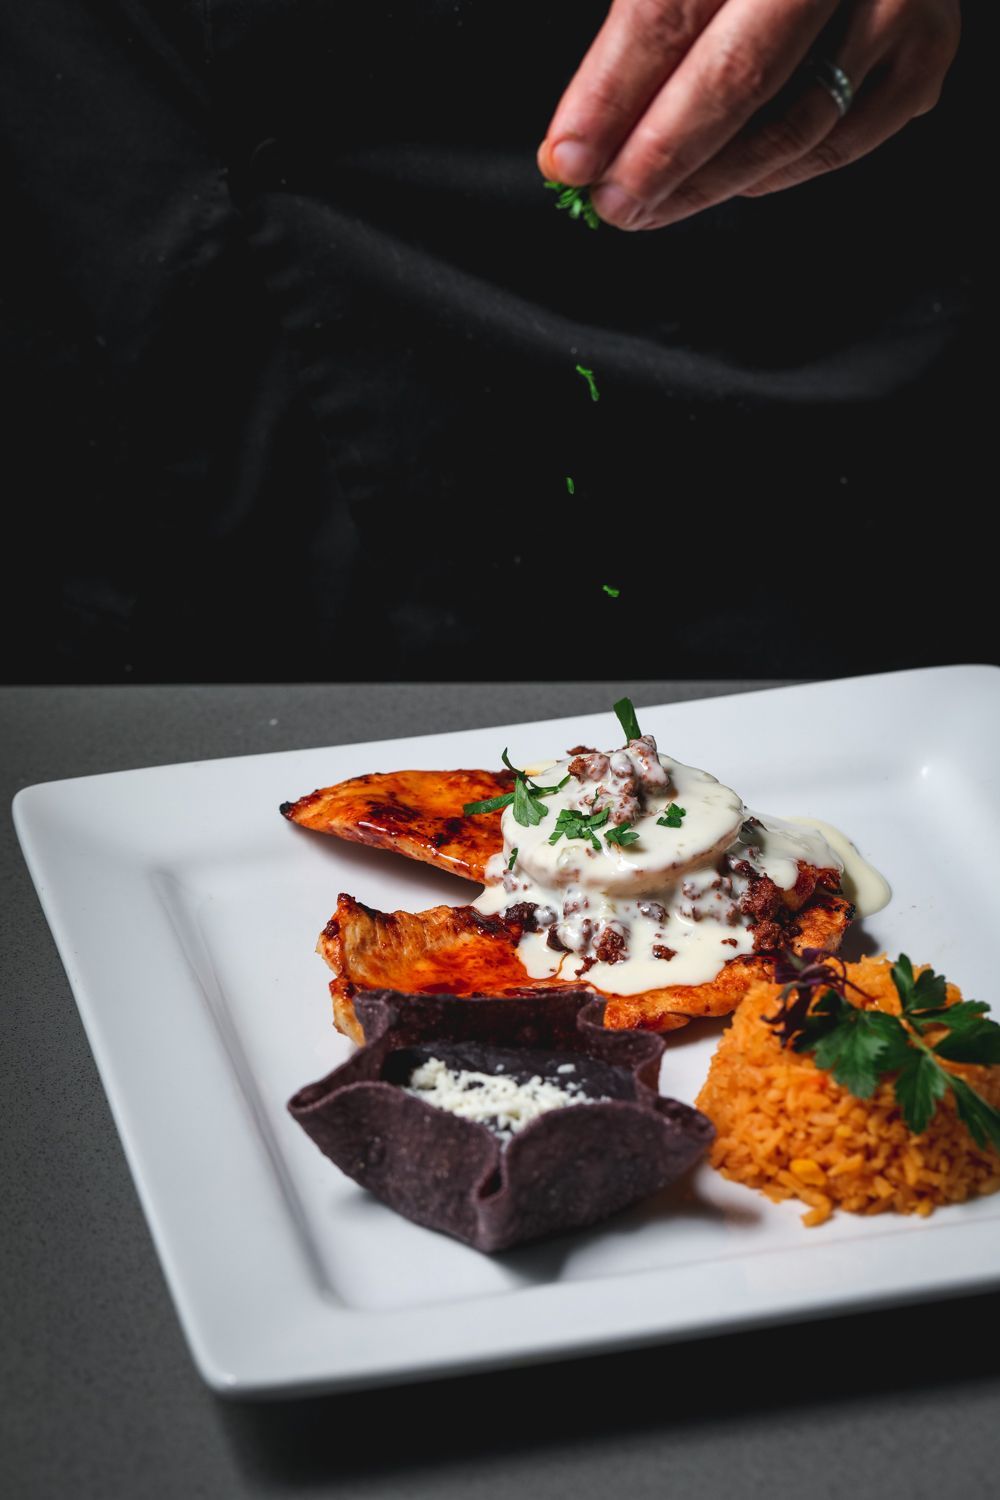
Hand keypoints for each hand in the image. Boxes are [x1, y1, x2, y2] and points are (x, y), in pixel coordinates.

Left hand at [537, 0, 960, 229]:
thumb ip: (647, 24)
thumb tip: (583, 136)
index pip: (671, 9)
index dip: (611, 93)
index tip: (568, 158)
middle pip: (740, 74)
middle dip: (662, 157)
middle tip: (612, 205)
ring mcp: (893, 1)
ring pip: (792, 123)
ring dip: (709, 182)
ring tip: (650, 206)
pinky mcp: (926, 51)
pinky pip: (838, 141)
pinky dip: (773, 172)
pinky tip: (726, 181)